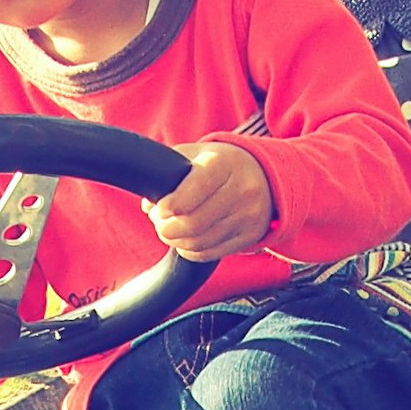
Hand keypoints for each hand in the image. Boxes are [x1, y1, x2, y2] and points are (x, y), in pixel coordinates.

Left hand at [151, 141, 275, 262]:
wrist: (262, 174)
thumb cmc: (217, 165)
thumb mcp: (194, 155)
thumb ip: (167, 173)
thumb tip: (148, 204)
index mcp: (222, 163)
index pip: (195, 189)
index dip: (171, 205)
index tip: (158, 210)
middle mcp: (241, 189)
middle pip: (194, 223)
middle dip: (167, 228)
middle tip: (158, 222)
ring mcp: (248, 215)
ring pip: (200, 242)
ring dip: (176, 241)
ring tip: (168, 230)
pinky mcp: (250, 235)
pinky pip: (210, 253)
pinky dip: (190, 251)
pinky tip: (184, 241)